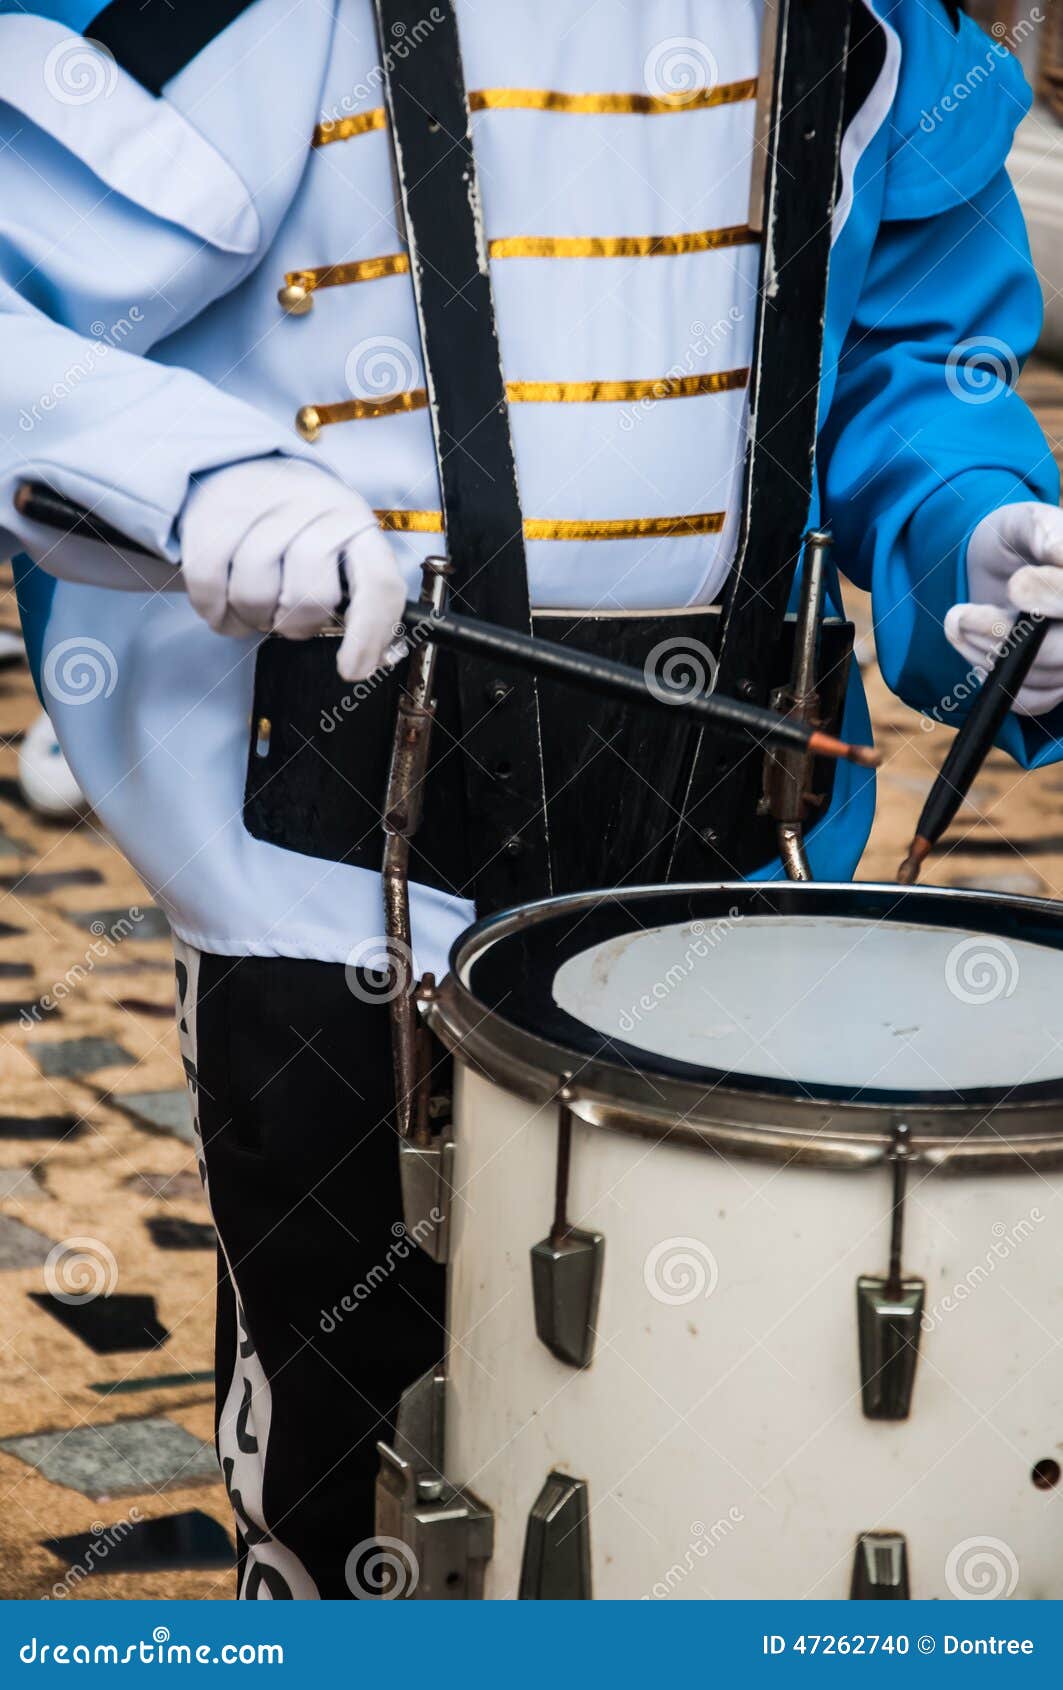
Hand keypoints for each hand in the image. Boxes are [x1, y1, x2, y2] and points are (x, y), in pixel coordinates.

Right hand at [178, 458, 406, 680]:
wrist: (239, 467)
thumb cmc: (296, 526)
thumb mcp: (340, 549)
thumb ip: (357, 598)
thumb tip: (362, 661)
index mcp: (354, 522)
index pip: (377, 584)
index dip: (369, 636)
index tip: (352, 670)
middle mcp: (313, 506)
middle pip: (310, 597)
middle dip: (296, 625)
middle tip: (287, 618)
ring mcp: (260, 505)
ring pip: (255, 594)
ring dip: (252, 618)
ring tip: (256, 606)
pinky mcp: (211, 514)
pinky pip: (209, 586)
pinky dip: (216, 611)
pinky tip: (224, 606)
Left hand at [944, 500, 1062, 717]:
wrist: (996, 568)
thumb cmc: (1015, 539)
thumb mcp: (1024, 522)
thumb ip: (1044, 532)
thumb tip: (1060, 555)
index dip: (1054, 595)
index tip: (1016, 585)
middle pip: (1062, 652)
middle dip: (1006, 635)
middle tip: (961, 614)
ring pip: (1040, 675)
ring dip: (985, 650)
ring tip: (957, 617)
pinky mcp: (1052, 685)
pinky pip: (1027, 699)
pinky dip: (989, 674)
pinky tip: (969, 640)